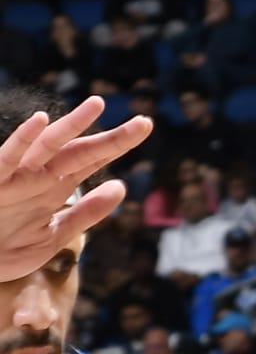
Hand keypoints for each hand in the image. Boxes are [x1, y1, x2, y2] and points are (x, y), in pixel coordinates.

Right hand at [0, 96, 153, 280]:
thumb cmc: (8, 247)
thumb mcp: (56, 235)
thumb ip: (87, 213)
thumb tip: (120, 186)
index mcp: (56, 187)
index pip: (93, 161)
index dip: (117, 145)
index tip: (145, 127)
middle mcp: (41, 176)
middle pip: (81, 152)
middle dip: (112, 139)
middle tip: (145, 123)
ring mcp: (18, 177)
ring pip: (49, 145)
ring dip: (72, 125)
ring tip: (97, 105)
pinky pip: (9, 157)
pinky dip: (23, 138)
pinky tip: (40, 120)